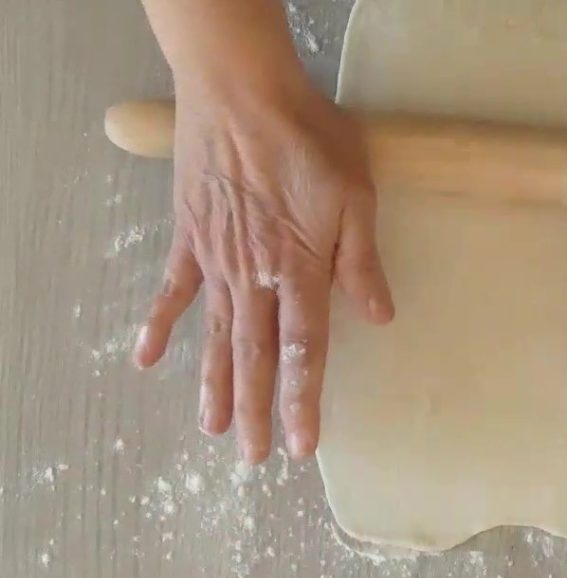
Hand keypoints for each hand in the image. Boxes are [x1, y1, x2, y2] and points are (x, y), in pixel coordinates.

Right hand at [135, 76, 392, 462]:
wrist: (241, 88)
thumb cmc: (307, 138)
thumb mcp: (355, 195)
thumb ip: (362, 261)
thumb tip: (380, 318)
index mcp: (298, 271)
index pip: (303, 351)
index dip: (302, 400)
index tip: (301, 445)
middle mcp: (253, 278)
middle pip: (255, 357)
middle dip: (255, 411)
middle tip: (253, 458)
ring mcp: (216, 261)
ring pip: (216, 337)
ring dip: (215, 386)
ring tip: (213, 429)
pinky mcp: (189, 239)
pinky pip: (171, 291)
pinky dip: (158, 325)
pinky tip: (144, 359)